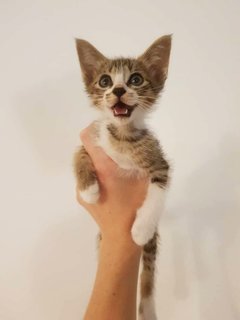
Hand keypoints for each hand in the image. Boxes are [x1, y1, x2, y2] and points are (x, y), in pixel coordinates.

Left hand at [76, 124, 148, 240]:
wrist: (122, 237)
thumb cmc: (137, 207)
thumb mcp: (148, 179)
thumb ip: (141, 157)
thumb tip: (136, 137)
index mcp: (103, 167)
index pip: (88, 136)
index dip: (98, 129)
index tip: (112, 132)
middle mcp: (88, 174)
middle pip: (85, 148)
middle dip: (100, 146)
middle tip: (116, 152)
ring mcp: (81, 186)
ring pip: (85, 162)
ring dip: (98, 160)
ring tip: (113, 169)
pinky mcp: (80, 196)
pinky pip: (85, 176)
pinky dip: (95, 173)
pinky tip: (108, 184)